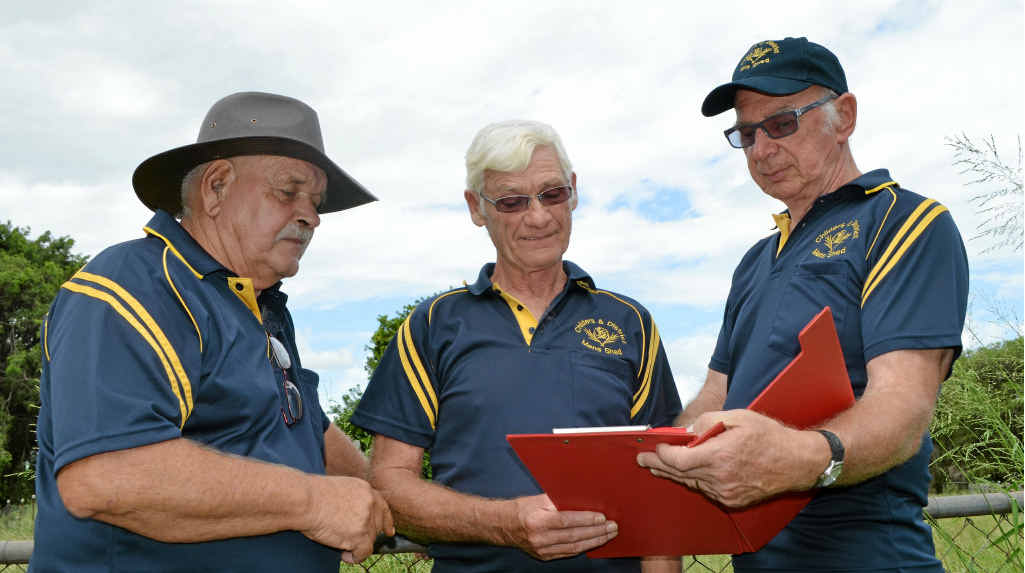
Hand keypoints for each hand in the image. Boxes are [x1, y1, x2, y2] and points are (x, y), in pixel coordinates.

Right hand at [299, 475, 394, 563]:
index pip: (382, 507)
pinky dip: (355, 557)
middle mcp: (370, 503)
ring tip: (340, 544)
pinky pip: (364, 552)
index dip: (386, 521)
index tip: (389, 531)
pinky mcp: (360, 536)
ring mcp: (367, 520)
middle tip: (354, 542)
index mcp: (365, 489)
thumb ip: (352, 499)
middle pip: (376, 526)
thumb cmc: (313, 494)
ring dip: (356, 545)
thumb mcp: (339, 488)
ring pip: (370, 540)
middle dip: (367, 536)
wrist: (306, 500)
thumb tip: (352, 514)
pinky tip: (344, 554)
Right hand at [507, 494, 617, 559]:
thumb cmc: (521, 508)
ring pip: (574, 547)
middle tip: (612, 527)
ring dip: (594, 541)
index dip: (587, 520)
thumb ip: (559, 500)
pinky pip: (568, 553)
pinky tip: (594, 542)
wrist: (502, 525)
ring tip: (608, 534)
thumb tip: (583, 498)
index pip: (567, 521)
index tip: (602, 517)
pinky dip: (583, 547)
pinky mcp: (544, 556)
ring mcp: (541, 550)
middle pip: (574, 536)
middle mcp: (539, 538)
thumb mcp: (538, 499)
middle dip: (596, 532)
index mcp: (537, 520)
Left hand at [637, 409, 823, 507]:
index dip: (662, 454)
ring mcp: (726, 493)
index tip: (654, 447)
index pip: (678, 460)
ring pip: (691, 483)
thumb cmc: (769, 436)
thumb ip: (707, 422)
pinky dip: (694, 480)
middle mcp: (720, 478)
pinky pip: (706, 490)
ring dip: (674, 474)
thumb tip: (686, 431)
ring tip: (658, 466)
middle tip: (643, 460)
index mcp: (719, 456)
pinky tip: (686, 474)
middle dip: (659, 465)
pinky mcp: (732, 500)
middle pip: (679, 474)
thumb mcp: (737, 417)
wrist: (796, 462)